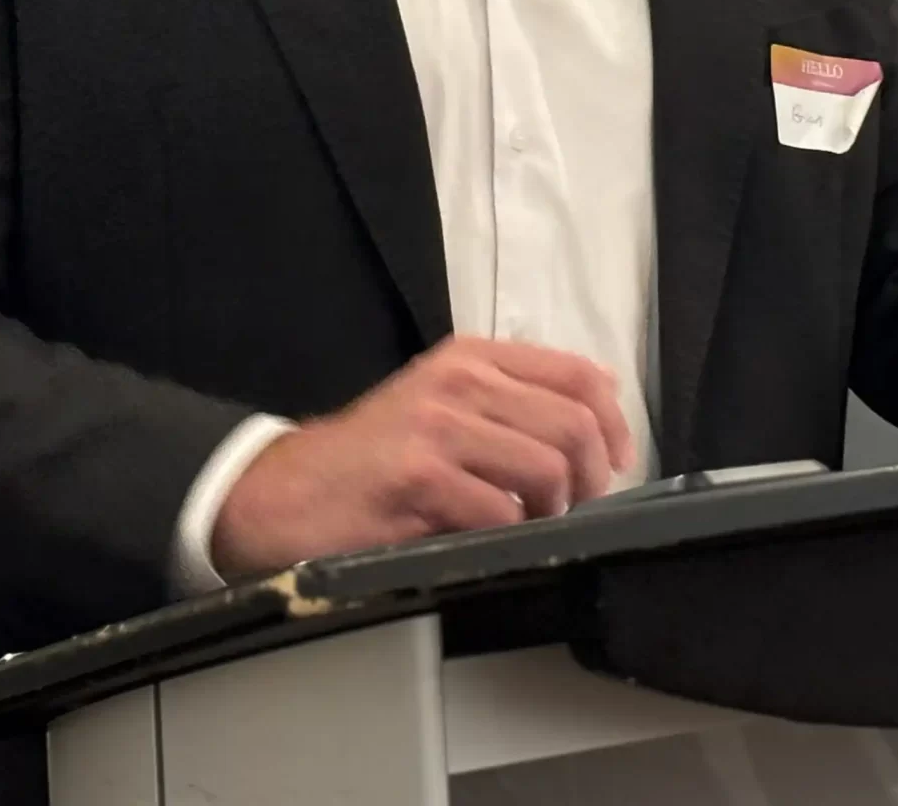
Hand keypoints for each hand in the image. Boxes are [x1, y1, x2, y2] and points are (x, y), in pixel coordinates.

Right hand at [210, 337, 635, 578]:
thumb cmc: (371, 456)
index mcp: (472, 358)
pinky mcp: (417, 478)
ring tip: (530, 524)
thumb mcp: (442, 404)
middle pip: (574, 425)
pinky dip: (509, 535)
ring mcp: (437, 428)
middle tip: (576, 509)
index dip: (614, 424)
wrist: (281, 491)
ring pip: (547, 468)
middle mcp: (459, 382)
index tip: (616, 463)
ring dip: (553, 511)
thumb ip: (513, 400)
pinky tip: (488, 539)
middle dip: (592, 478)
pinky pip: (500, 513)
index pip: (579, 375)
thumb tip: (603, 409)